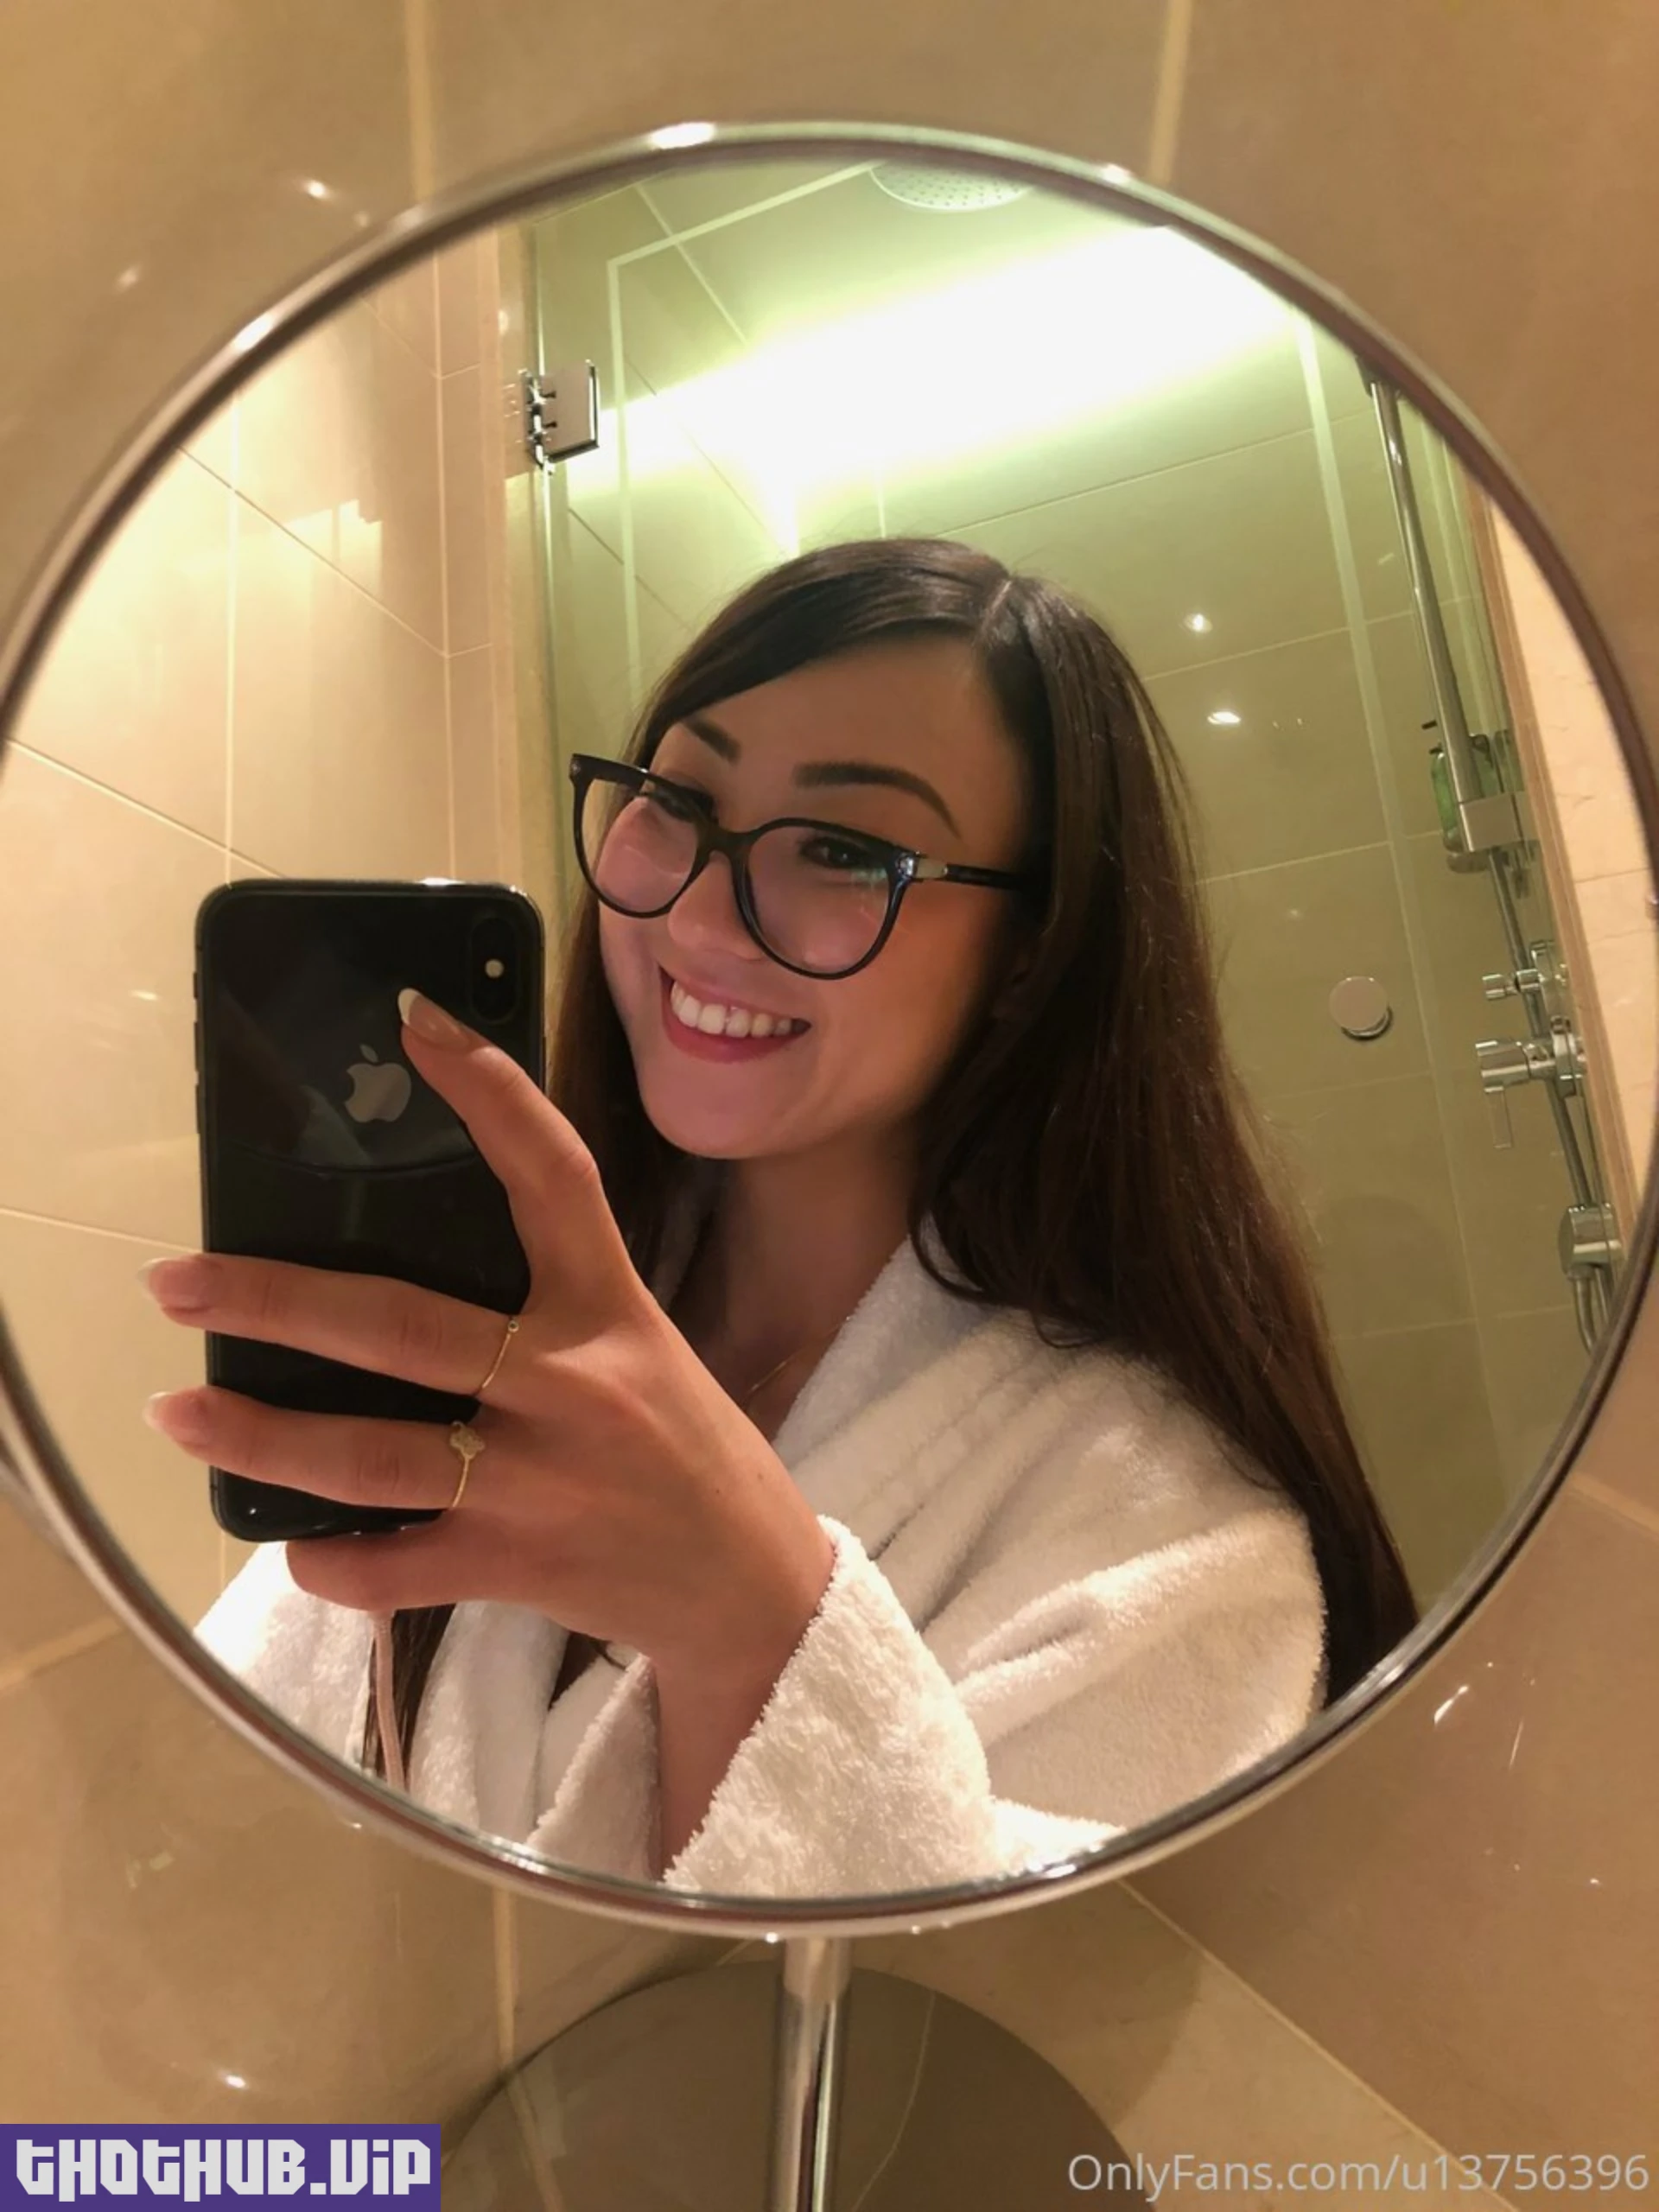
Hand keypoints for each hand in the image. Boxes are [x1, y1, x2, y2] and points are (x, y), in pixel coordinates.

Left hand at [143, 990, 835, 1693]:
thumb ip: (550, 1306)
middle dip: (275, 1300)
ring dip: (261, 1437)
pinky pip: (394, 1569)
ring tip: (175, 1414)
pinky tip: (291, 1543)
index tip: (414, 1020)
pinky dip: (331, 1562)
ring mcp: (537, 1483)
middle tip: (173, 1282)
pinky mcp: (515, 1566)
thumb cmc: (686, 1448)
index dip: (489, 1092)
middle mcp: (571, 1385)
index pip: (552, 1174)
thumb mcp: (639, 1348)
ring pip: (371, 1456)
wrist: (748, 1584)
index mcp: (609, 1309)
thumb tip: (414, 1254)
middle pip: (401, 1327)